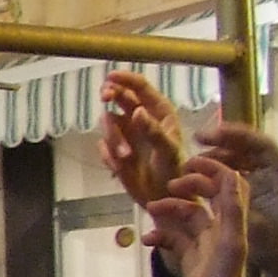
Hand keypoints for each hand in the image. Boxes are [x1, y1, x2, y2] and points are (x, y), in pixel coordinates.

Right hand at [97, 69, 187, 209]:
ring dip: (113, 137)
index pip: (140, 87)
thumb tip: (137, 110)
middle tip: (105, 98)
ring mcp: (126, 133)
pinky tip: (120, 167)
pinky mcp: (115, 150)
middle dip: (110, 95)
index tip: (111, 77)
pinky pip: (103, 145)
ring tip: (125, 157)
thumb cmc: (174, 173)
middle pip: (118, 96)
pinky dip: (108, 154)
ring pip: (108, 121)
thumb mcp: (168, 151)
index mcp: (159, 112)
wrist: (164, 199)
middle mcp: (141, 118)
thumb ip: (153, 131)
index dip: (125, 78)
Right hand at [148, 152, 253, 276]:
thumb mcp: (230, 244)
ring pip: (184, 218)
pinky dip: (161, 237)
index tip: (189, 161)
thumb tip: (233, 174)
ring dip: (168, 212)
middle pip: (203, 198)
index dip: (212, 170)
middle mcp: (220, 230)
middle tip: (165, 186)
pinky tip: (148, 241)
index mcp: (234, 223)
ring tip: (150, 211)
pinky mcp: (191, 260)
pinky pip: (174, 240)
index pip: (228, 185)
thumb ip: (232, 210)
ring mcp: (205, 245)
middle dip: (185, 189)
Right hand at [201, 121, 277, 276]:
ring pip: (241, 156)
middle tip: (194, 141)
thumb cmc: (272, 248)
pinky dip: (219, 170)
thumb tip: (218, 171)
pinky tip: (199, 175)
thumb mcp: (251, 224)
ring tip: (191, 165)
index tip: (205, 135)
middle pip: (249, 146)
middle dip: (220, 143)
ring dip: (216, 157)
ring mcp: (270, 178)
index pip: (261, 143)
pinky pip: (238, 169)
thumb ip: (234, 197)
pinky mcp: (260, 186)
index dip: (233, 135)